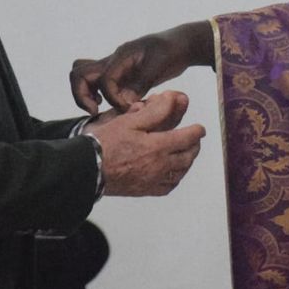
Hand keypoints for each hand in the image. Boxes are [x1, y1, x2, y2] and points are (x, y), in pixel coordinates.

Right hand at [71, 21, 213, 112]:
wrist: (180, 44)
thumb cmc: (172, 51)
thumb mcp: (159, 67)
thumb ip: (141, 83)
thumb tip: (125, 102)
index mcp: (122, 56)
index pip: (105, 80)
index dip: (112, 98)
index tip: (127, 108)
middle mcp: (113, 61)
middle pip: (79, 73)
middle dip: (82, 95)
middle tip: (95, 111)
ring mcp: (114, 67)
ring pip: (84, 76)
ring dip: (85, 94)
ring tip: (98, 110)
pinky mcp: (120, 75)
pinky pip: (97, 83)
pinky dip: (96, 95)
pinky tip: (111, 106)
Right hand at [87, 90, 205, 196]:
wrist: (88, 169)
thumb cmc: (106, 143)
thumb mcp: (130, 120)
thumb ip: (155, 111)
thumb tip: (173, 99)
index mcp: (158, 147)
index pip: (187, 138)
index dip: (196, 132)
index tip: (200, 128)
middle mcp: (160, 166)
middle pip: (187, 156)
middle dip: (194, 147)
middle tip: (195, 141)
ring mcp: (153, 180)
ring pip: (180, 172)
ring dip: (186, 162)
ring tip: (186, 154)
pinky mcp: (144, 190)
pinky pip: (167, 187)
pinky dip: (174, 178)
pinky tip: (172, 173)